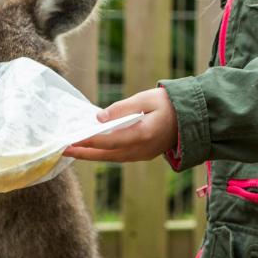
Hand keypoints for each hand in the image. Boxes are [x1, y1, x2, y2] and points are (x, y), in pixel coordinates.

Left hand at [63, 88, 177, 162]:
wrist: (194, 117)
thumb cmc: (171, 103)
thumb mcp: (147, 98)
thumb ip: (122, 108)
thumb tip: (99, 117)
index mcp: (143, 134)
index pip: (109, 140)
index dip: (89, 139)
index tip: (71, 138)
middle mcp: (142, 149)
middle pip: (107, 155)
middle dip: (84, 152)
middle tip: (63, 149)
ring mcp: (144, 154)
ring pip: (112, 158)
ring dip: (92, 155)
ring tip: (73, 150)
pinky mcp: (144, 154)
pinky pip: (120, 157)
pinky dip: (104, 154)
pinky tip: (93, 148)